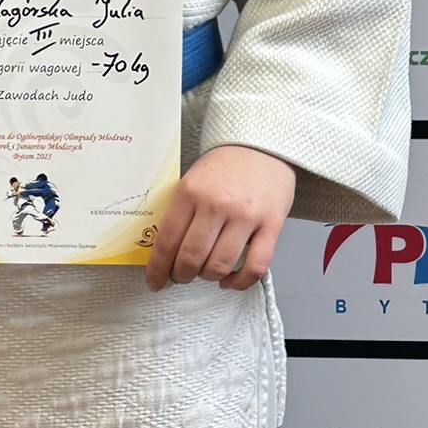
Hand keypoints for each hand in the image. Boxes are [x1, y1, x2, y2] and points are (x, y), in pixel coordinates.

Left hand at [145, 144, 294, 291]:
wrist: (262, 145)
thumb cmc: (225, 166)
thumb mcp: (192, 181)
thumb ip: (179, 212)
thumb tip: (164, 251)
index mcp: (190, 192)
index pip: (167, 241)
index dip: (158, 269)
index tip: (155, 282)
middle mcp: (216, 205)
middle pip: (191, 258)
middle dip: (181, 275)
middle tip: (181, 276)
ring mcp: (246, 216)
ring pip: (219, 266)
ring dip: (208, 277)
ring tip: (205, 273)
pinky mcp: (271, 225)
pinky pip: (255, 267)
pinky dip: (239, 282)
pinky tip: (229, 280)